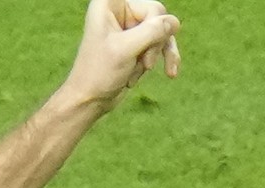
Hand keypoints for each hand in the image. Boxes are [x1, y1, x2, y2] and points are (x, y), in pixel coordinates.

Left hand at [61, 0, 181, 113]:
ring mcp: (128, 27)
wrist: (89, 100)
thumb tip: (174, 22)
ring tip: (145, 70)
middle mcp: (120, 11)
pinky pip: (159, 44)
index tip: (143, 51)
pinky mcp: (135, 42)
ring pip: (161, 33)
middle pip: (159, 20)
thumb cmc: (99, 73)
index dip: (154, 30)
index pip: (152, 8)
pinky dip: (158, 60)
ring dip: (156, 55)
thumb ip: (152, 31)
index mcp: (110, 5)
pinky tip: (169, 73)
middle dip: (154, 46)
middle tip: (145, 64)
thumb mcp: (126, 49)